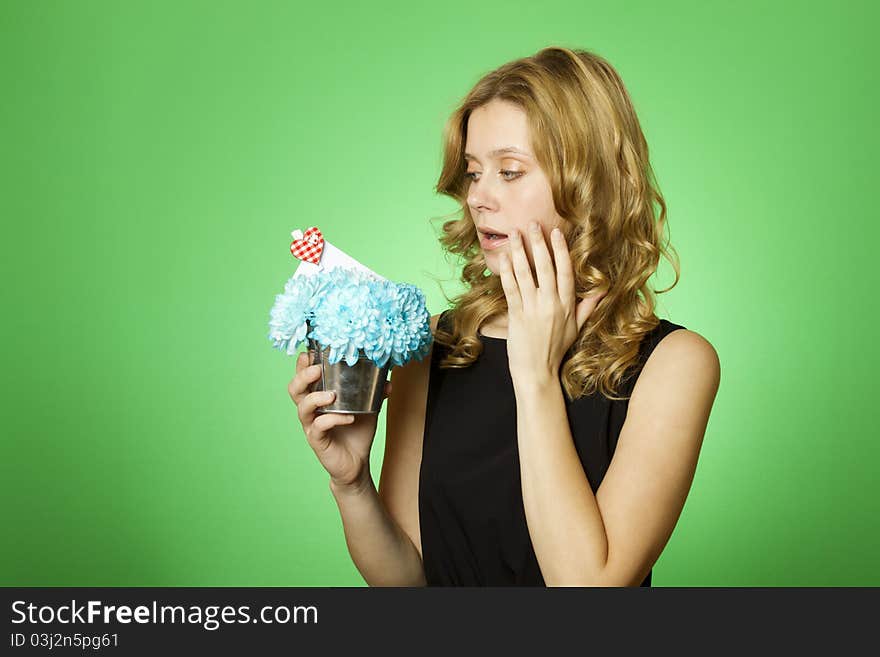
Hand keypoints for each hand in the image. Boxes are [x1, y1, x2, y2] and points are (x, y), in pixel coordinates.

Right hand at [288, 350, 391, 487]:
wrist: (357, 462)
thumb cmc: (357, 431)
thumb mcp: (367, 408)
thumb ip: (374, 393)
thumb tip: (387, 380)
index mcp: (318, 397)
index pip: (303, 377)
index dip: (302, 364)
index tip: (310, 352)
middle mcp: (310, 410)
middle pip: (294, 389)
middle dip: (303, 376)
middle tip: (318, 369)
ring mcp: (311, 425)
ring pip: (302, 407)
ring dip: (316, 397)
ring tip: (332, 395)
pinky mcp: (317, 441)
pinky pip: (319, 427)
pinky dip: (334, 419)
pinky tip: (349, 418)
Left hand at [498, 221, 606, 382]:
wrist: (537, 372)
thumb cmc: (556, 350)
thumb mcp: (576, 328)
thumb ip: (588, 307)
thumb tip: (604, 289)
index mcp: (567, 305)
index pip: (565, 271)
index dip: (561, 250)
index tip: (556, 233)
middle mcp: (551, 304)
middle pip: (545, 267)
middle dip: (539, 243)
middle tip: (533, 224)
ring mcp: (533, 309)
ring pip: (526, 273)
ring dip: (519, 251)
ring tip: (515, 234)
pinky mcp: (517, 316)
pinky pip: (511, 288)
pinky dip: (506, 271)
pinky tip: (504, 257)